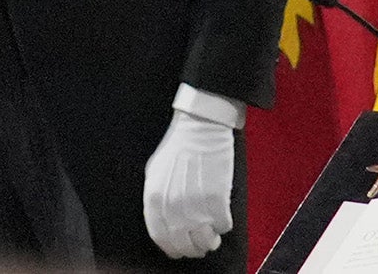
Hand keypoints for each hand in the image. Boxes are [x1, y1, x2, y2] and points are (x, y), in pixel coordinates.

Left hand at [143, 110, 235, 257]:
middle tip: (200, 246)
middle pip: (183, 244)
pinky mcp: (216, 199)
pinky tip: (222, 218)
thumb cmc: (178, 147)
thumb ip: (156, 199)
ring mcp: (195, 204)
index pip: (160, 238)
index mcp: (154, 199)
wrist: (199, 127)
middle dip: (193, 248)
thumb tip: (163, 221)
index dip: (172, 248)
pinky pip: (223, 225)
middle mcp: (172, 206)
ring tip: (213, 237)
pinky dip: (224, 225)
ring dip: (210, 242)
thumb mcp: (155, 172)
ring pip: (204, 241)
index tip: (180, 249)